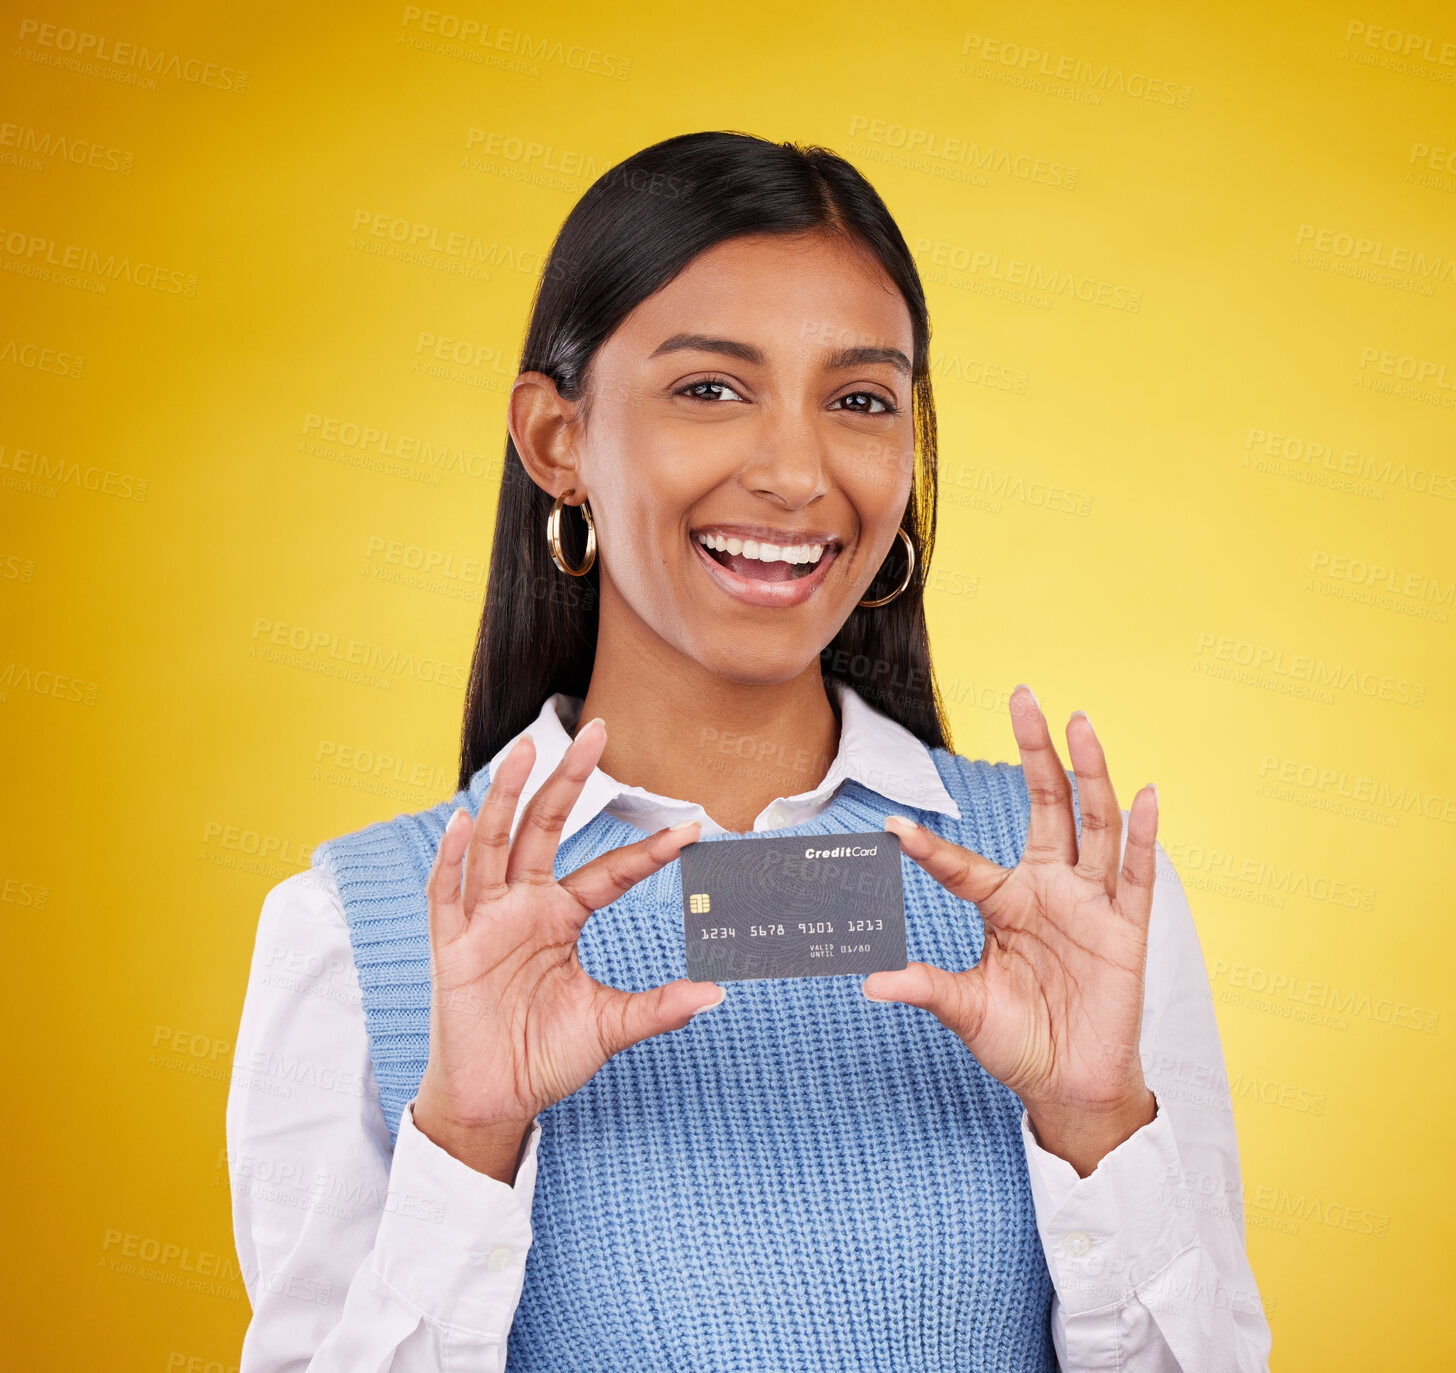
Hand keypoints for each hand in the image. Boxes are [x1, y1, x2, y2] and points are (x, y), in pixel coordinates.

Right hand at [413, 718, 724, 1175]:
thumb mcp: (609, 1026)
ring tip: (526, 750)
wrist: (496, 1100)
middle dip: (569, 780)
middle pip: (545, 828)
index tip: (690, 828)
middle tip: (595, 730)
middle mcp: (524, 906)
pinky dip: (454, 857)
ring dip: (507, 796)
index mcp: (562, 917)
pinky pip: (449, 894)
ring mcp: (485, 921)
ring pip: (496, 844)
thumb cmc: (544, 1057)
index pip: (609, 871)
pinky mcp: (452, 946)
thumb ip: (657, 1008)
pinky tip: (464, 820)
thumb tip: (716, 994)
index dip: (647, 850)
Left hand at [862, 685, 1158, 1175]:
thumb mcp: (967, 1010)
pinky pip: (1137, 878)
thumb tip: (870, 982)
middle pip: (1045, 805)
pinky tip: (1145, 796)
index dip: (931, 849)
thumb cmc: (1021, 1042)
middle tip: (1021, 694)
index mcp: (1005, 903)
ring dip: (1088, 773)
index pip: (963, 866)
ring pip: (1093, 825)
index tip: (893, 829)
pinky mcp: (1126, 931)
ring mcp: (1090, 905)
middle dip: (1034, 751)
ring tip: (1079, 721)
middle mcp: (1049, 890)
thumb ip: (927, 989)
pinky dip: (1142, 839)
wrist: (1072, 1087)